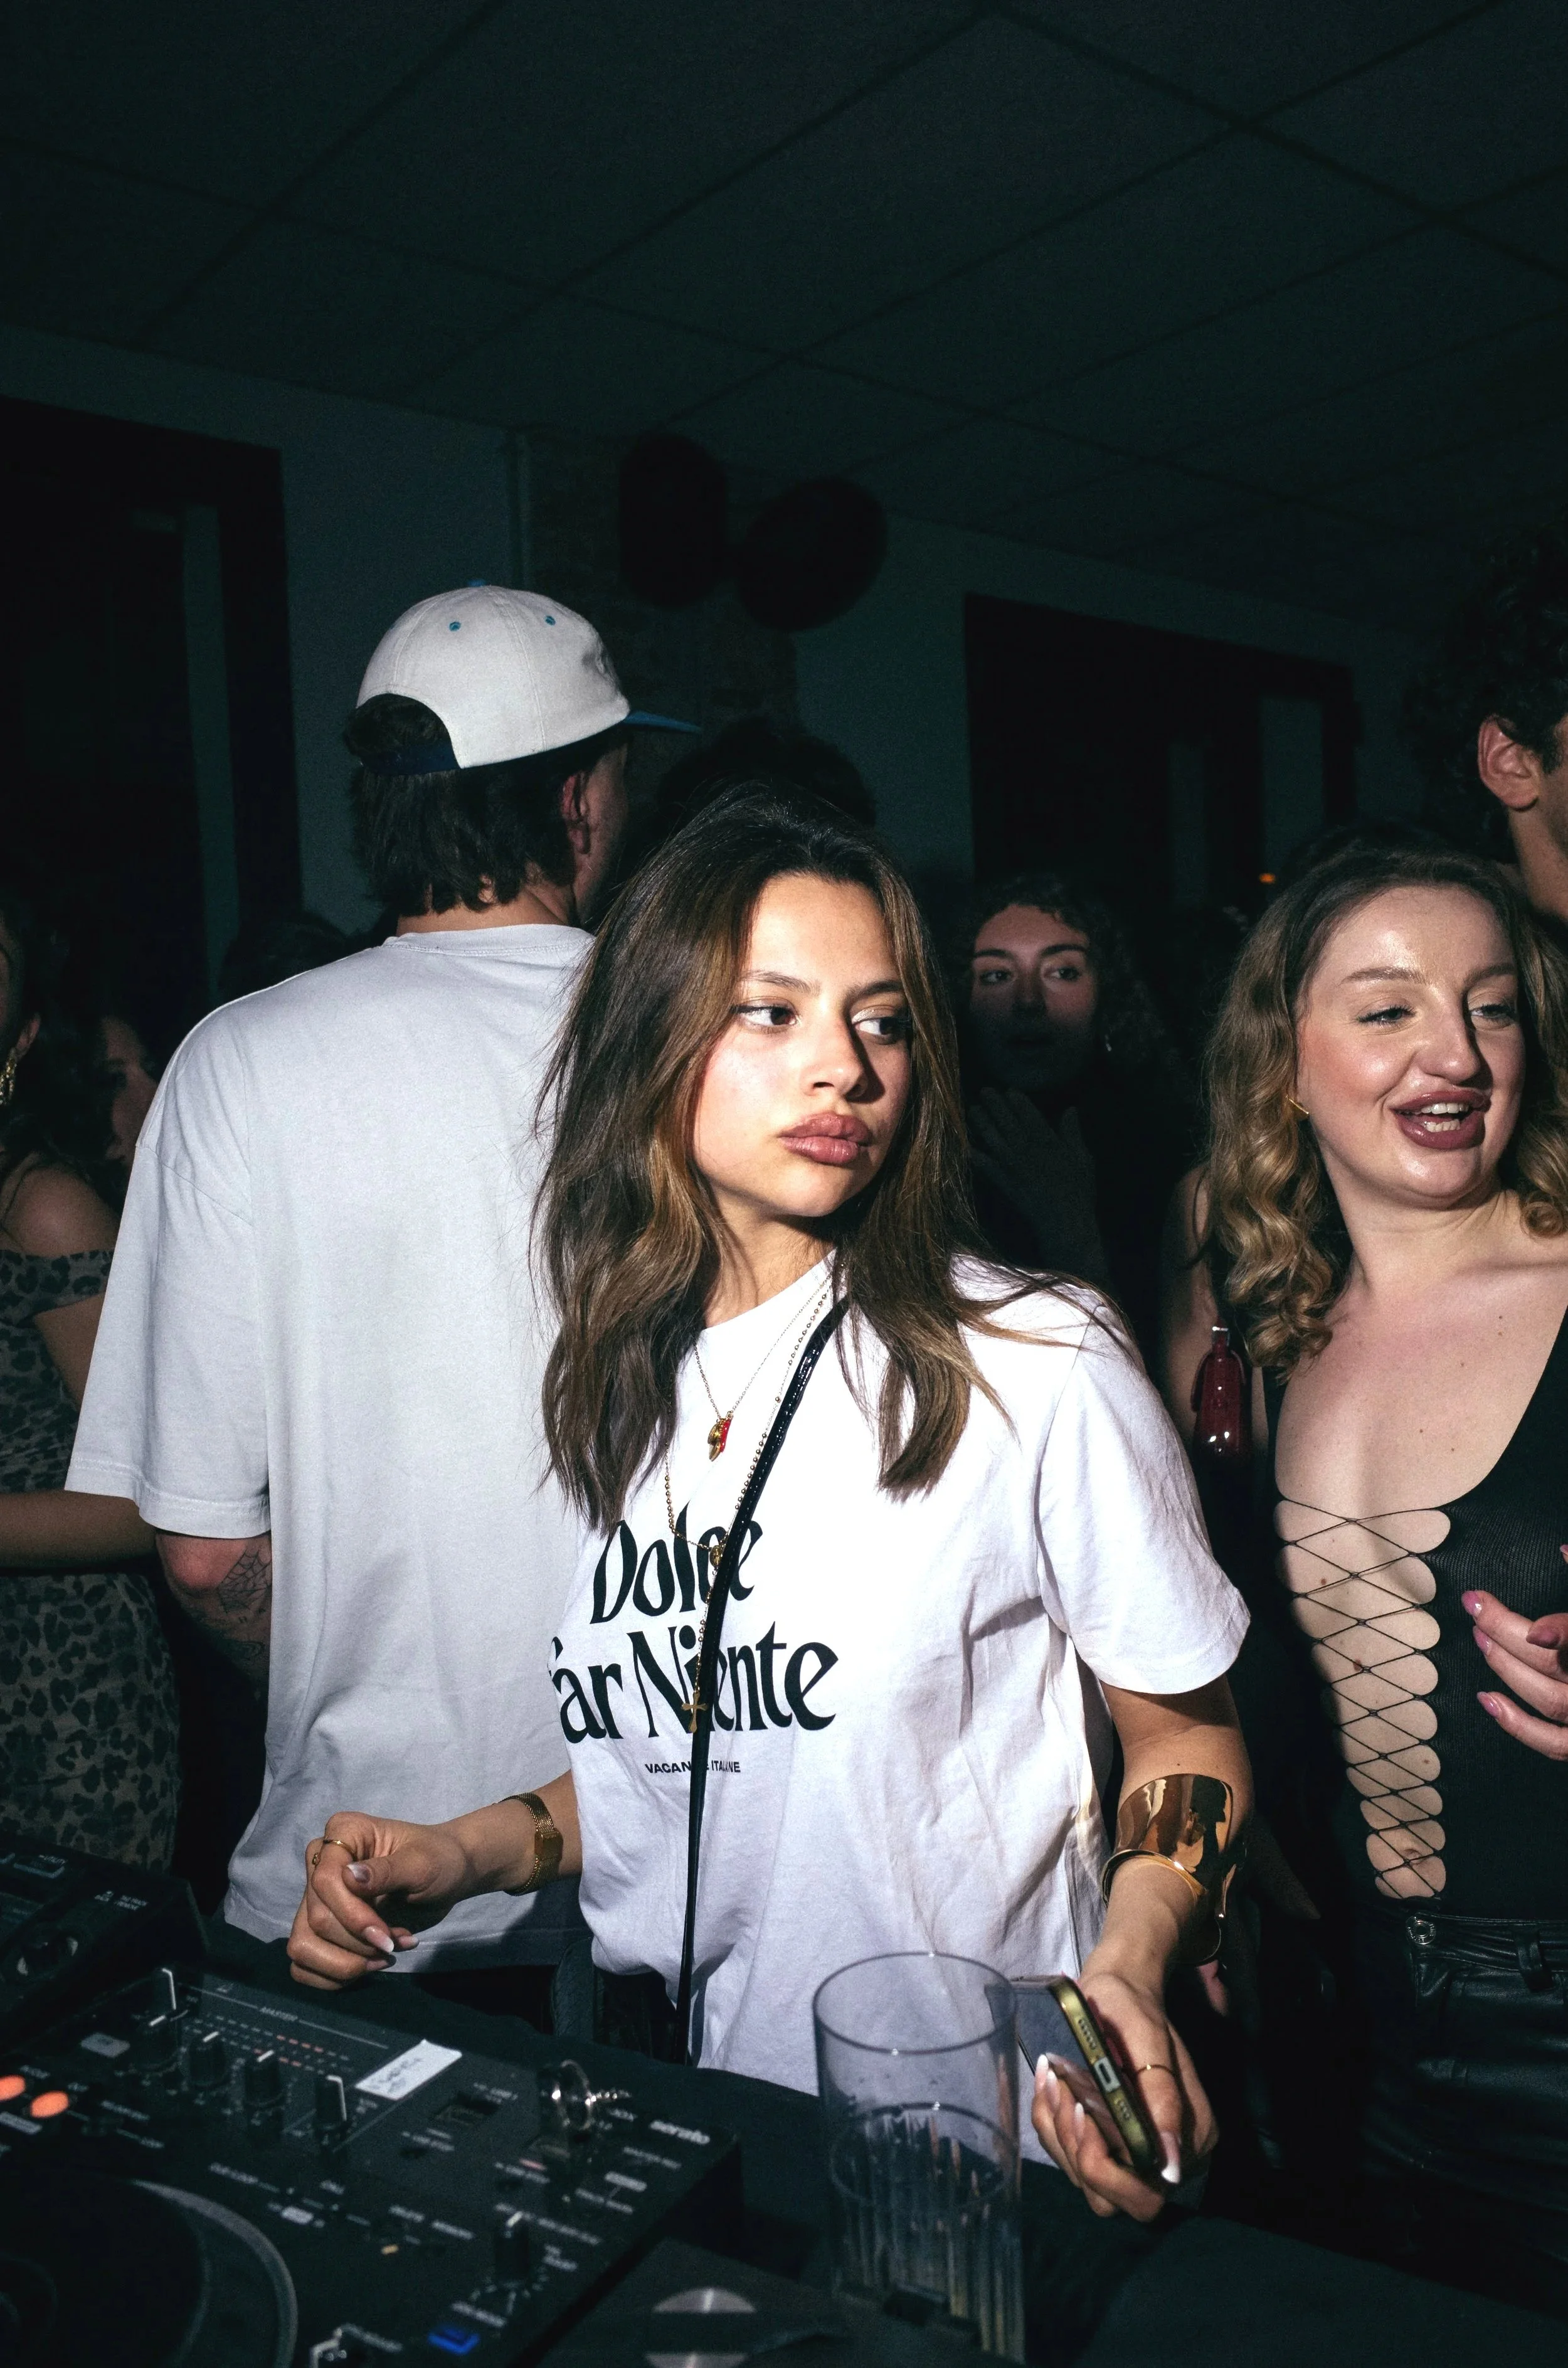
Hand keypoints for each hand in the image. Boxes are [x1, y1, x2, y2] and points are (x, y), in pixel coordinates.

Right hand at [287, 1814, 474, 1989]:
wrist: (447, 1876)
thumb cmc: (438, 1861)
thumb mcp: (422, 1864)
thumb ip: (388, 1871)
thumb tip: (349, 1877)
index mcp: (343, 1833)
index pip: (325, 1882)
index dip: (352, 1917)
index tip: (386, 1938)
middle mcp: (320, 1861)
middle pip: (316, 1919)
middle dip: (357, 1943)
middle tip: (393, 1945)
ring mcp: (316, 1896)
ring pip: (303, 1945)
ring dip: (345, 1964)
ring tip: (385, 1956)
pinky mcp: (320, 1926)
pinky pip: (305, 1963)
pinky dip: (337, 1974)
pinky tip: (371, 1963)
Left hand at [969, 1091, 1106, 1280]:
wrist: (1063, 1221)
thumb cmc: (1078, 1190)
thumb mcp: (1083, 1158)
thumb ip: (1072, 1133)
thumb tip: (1071, 1109)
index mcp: (1047, 1142)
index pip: (1029, 1115)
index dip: (1017, 1101)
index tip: (1008, 1090)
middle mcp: (1026, 1149)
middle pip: (1007, 1122)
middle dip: (995, 1105)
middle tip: (985, 1091)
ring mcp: (1012, 1165)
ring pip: (992, 1138)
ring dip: (981, 1123)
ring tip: (972, 1109)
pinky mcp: (1003, 1181)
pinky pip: (984, 1164)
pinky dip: (973, 1153)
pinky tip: (964, 1143)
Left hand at [1029, 1962, 1214, 2222]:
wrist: (1119, 1991)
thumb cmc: (1135, 2011)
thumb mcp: (1150, 2043)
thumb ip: (1162, 2101)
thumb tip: (1169, 2167)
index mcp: (1190, 2140)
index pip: (1146, 2196)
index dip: (1105, 2169)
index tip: (1083, 2111)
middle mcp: (1163, 2160)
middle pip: (1110, 2199)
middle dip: (1077, 2152)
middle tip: (1063, 2092)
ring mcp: (1130, 2153)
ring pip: (1081, 2179)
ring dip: (1058, 2133)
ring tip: (1054, 2076)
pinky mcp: (1105, 2142)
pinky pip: (1067, 2154)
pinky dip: (1050, 2122)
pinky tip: (1049, 2082)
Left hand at [1466, 1570, 1567, 1757]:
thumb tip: (1564, 1548)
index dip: (1563, 1634)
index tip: (1534, 1630)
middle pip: (1553, 1664)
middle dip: (1507, 1633)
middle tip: (1476, 1606)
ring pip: (1550, 1699)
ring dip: (1506, 1668)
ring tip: (1479, 1637)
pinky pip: (1553, 1744)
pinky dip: (1517, 1725)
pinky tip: (1488, 1699)